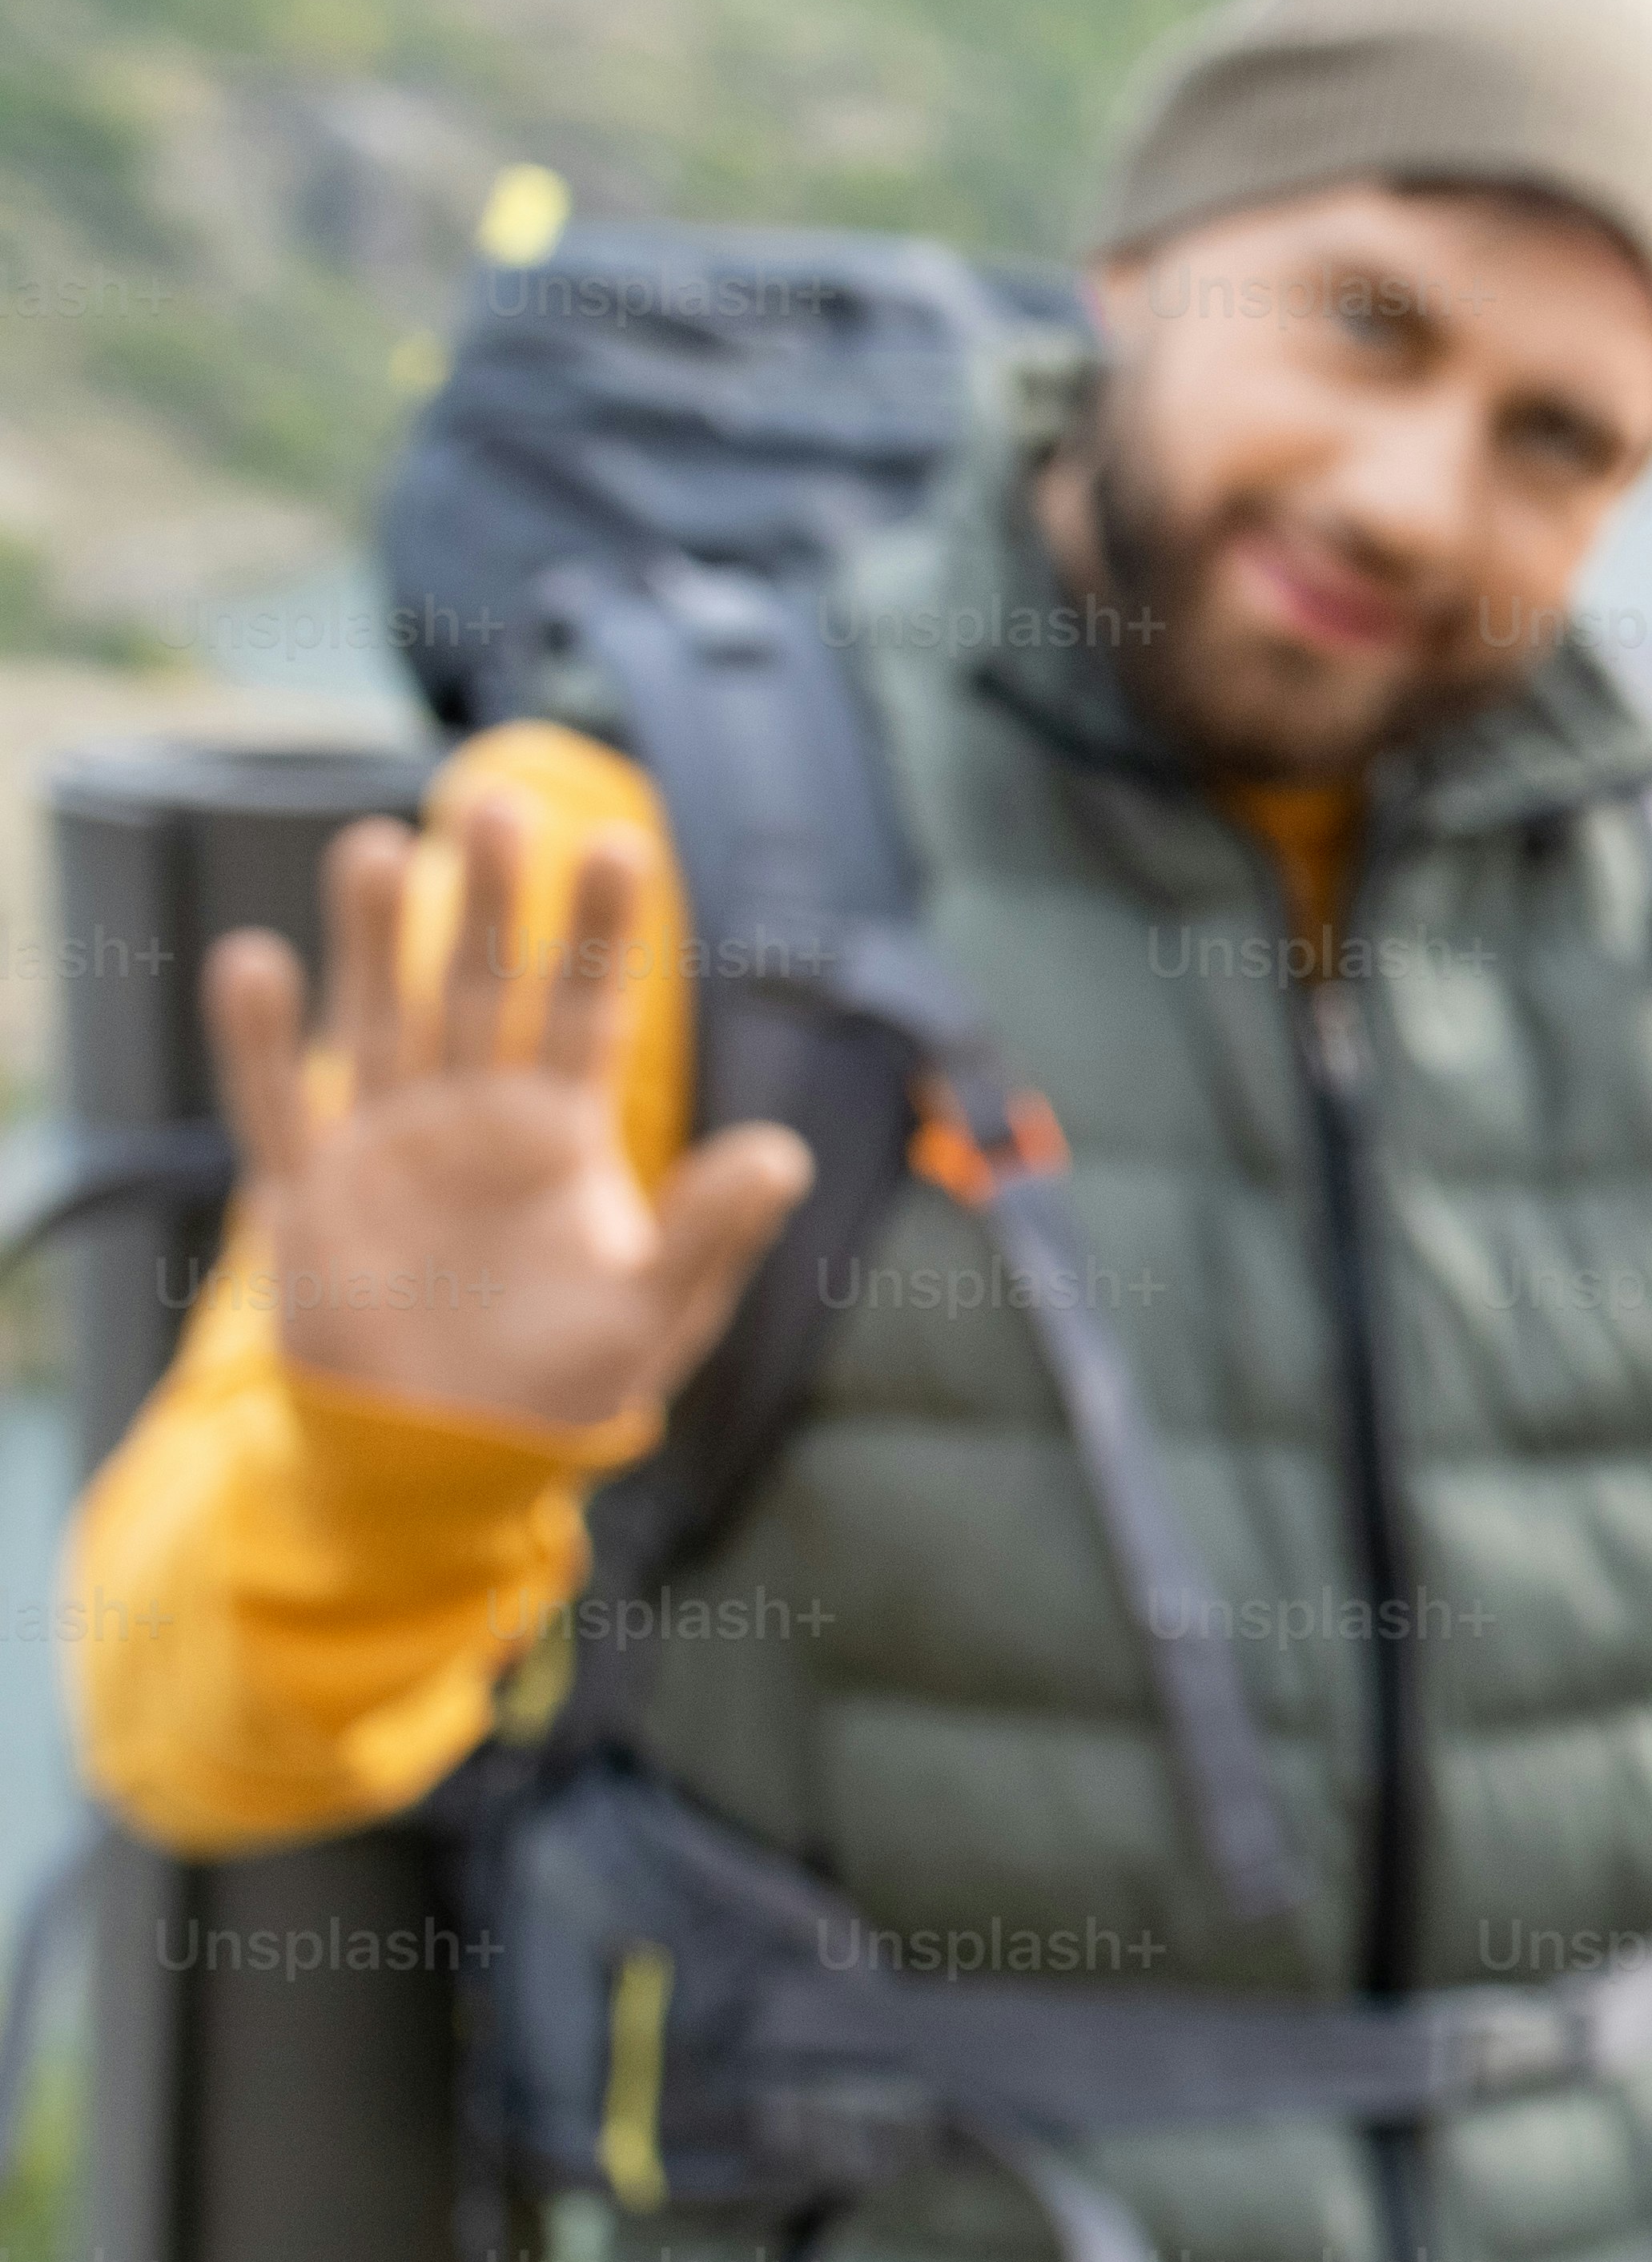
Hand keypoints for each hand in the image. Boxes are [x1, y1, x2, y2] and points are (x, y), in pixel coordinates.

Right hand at [198, 801, 811, 1434]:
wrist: (457, 1453)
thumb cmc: (565, 1383)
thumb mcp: (657, 1312)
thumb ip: (712, 1234)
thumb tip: (787, 1158)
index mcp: (562, 1131)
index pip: (586, 1008)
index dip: (599, 932)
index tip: (618, 846)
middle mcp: (473, 1117)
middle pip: (482, 988)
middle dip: (490, 902)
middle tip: (498, 808)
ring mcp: (386, 1147)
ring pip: (382, 1019)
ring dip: (376, 939)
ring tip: (376, 845)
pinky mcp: (309, 1198)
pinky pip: (278, 1106)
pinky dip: (262, 1041)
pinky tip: (254, 960)